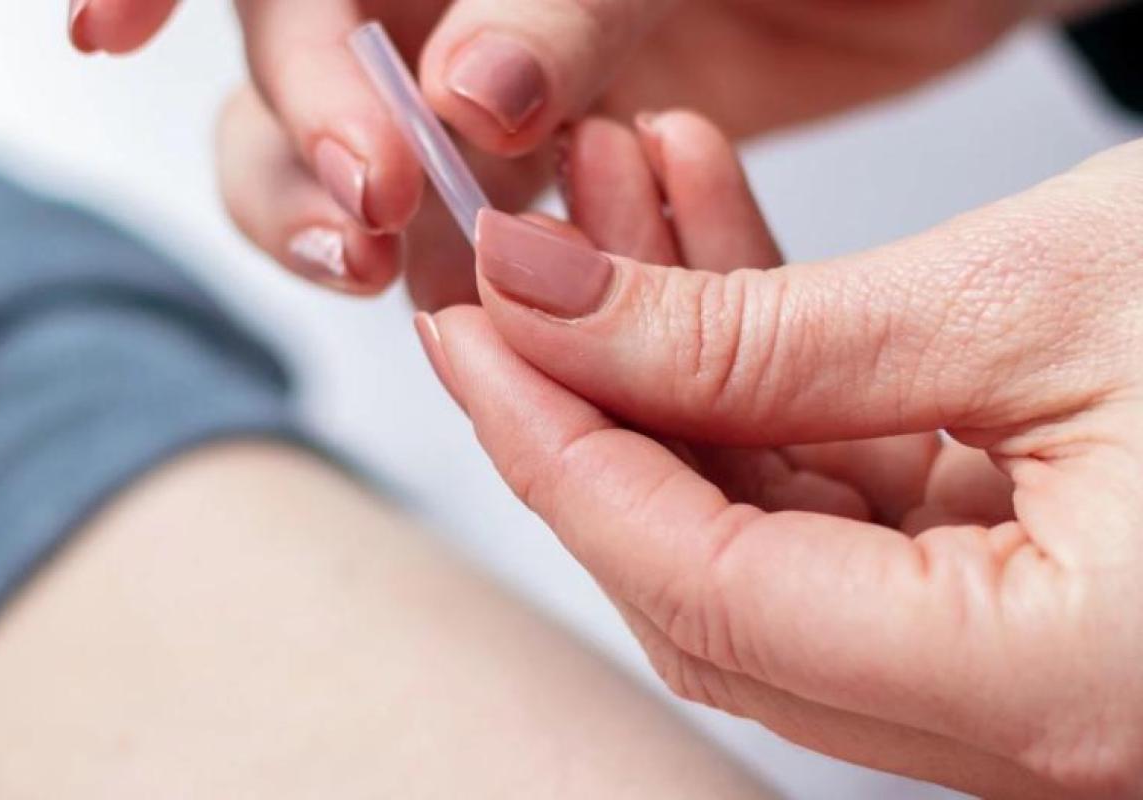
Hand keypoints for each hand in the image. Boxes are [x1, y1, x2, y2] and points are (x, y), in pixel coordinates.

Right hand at [68, 0, 1104, 307]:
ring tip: (382, 266)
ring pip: (359, 171)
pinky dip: (459, 283)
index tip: (103, 24)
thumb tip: (464, 86)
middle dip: (290, 140)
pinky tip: (468, 293)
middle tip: (356, 208)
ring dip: (345, 226)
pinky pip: (471, 249)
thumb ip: (569, 4)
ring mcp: (494, 98)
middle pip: (291, 70)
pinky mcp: (552, 188)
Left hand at [422, 113, 1142, 798]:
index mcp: (1046, 691)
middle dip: (592, 411)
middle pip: (706, 573)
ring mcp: (1010, 657)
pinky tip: (710, 253)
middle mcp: (1021, 717)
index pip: (702, 586)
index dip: (556, 451)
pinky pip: (836, 491)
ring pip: (761, 522)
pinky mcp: (1011, 582)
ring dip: (674, 367)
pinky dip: (763, 376)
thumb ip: (769, 333)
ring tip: (617, 207)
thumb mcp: (1037, 297)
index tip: (470, 332)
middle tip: (514, 278)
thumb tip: (555, 307)